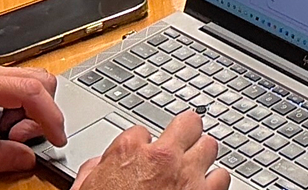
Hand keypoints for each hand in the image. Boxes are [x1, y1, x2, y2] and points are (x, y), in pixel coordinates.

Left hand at [0, 61, 65, 175]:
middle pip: (38, 79)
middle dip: (41, 112)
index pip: (33, 91)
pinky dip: (15, 106)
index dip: (52, 116)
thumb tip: (27, 157)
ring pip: (27, 81)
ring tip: (6, 135)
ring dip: (28, 110)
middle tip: (23, 140)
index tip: (57, 138)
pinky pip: (11, 86)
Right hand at [70, 111, 228, 189]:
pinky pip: (222, 177)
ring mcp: (187, 175)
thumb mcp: (85, 189)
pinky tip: (204, 187)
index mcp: (129, 152)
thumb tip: (99, 165)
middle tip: (181, 144)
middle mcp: (162, 158)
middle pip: (189, 123)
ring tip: (194, 167)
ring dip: (202, 157)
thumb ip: (96, 170)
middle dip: (185, 133)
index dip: (143, 144)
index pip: (142, 130)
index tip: (143, 154)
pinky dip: (214, 182)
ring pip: (210, 146)